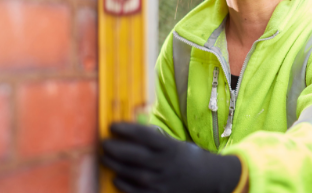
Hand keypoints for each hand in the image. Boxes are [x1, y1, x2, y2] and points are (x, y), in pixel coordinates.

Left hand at [101, 123, 241, 192]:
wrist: (208, 179)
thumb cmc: (188, 157)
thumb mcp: (174, 143)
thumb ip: (154, 139)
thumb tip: (129, 131)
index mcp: (169, 147)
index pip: (143, 135)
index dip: (125, 129)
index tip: (112, 126)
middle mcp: (164, 164)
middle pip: (133, 155)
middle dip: (114, 148)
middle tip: (104, 142)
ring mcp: (161, 182)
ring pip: (131, 173)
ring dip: (114, 164)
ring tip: (105, 158)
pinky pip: (135, 191)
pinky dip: (124, 184)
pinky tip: (117, 177)